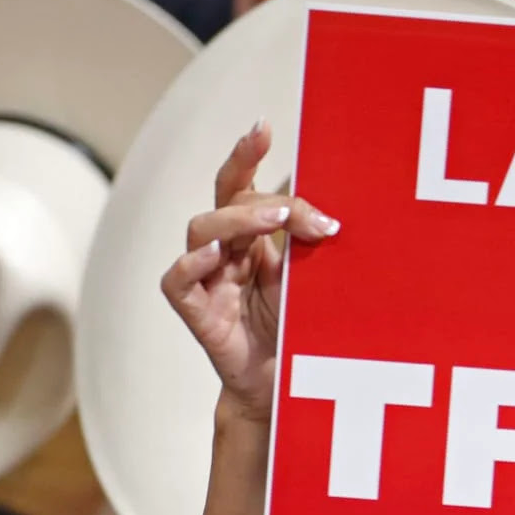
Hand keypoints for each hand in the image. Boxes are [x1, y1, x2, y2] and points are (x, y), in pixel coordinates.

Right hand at [159, 120, 340, 420]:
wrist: (289, 388)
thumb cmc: (301, 330)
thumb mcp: (316, 278)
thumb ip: (314, 242)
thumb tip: (337, 204)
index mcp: (255, 237)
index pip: (242, 184)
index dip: (246, 153)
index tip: (264, 126)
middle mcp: (227, 252)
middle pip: (224, 201)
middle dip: (253, 190)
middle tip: (291, 206)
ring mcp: (209, 281)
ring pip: (201, 230)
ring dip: (236, 220)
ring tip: (271, 221)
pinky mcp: (198, 314)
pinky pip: (178, 281)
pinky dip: (192, 264)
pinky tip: (215, 256)